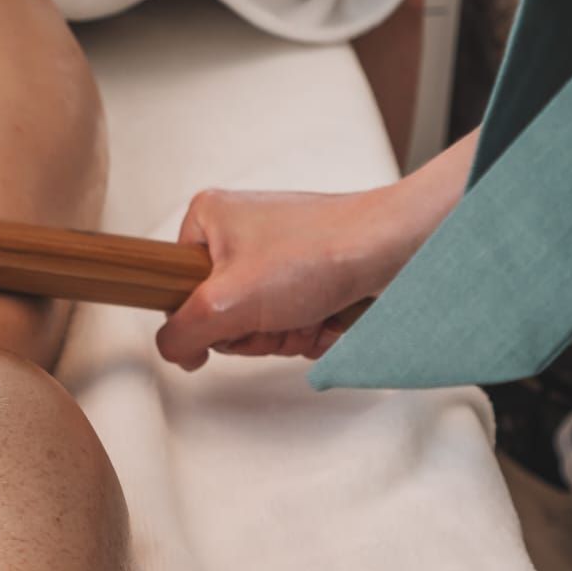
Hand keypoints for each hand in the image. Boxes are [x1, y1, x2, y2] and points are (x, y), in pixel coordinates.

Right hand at [157, 185, 411, 371]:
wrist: (394, 248)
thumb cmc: (321, 251)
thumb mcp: (226, 302)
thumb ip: (181, 334)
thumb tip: (177, 351)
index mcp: (208, 219)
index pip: (178, 292)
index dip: (207, 318)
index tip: (235, 313)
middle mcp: (240, 232)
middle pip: (222, 314)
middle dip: (255, 330)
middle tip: (278, 315)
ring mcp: (276, 254)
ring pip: (259, 324)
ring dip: (285, 334)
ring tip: (309, 310)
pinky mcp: (307, 274)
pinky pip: (290, 321)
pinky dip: (309, 329)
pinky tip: (327, 314)